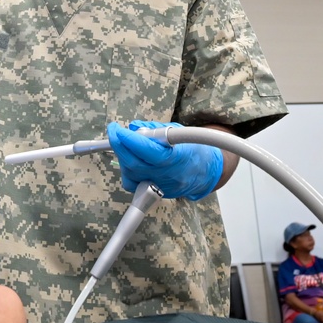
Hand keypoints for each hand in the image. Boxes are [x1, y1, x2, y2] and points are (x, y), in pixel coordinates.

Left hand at [106, 120, 222, 200]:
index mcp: (178, 158)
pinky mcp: (155, 194)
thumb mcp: (178, 131)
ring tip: (126, 144)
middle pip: (134, 164)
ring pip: (131, 175)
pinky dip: (127, 171)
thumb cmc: (193, 149)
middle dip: (119, 146)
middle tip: (114, 132)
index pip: (148, 151)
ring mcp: (162, 187)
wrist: (207, 172)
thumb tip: (133, 128)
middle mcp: (169, 175)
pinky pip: (133, 184)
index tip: (118, 129)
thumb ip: (154, 129)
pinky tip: (131, 160)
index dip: (130, 140)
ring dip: (123, 157)